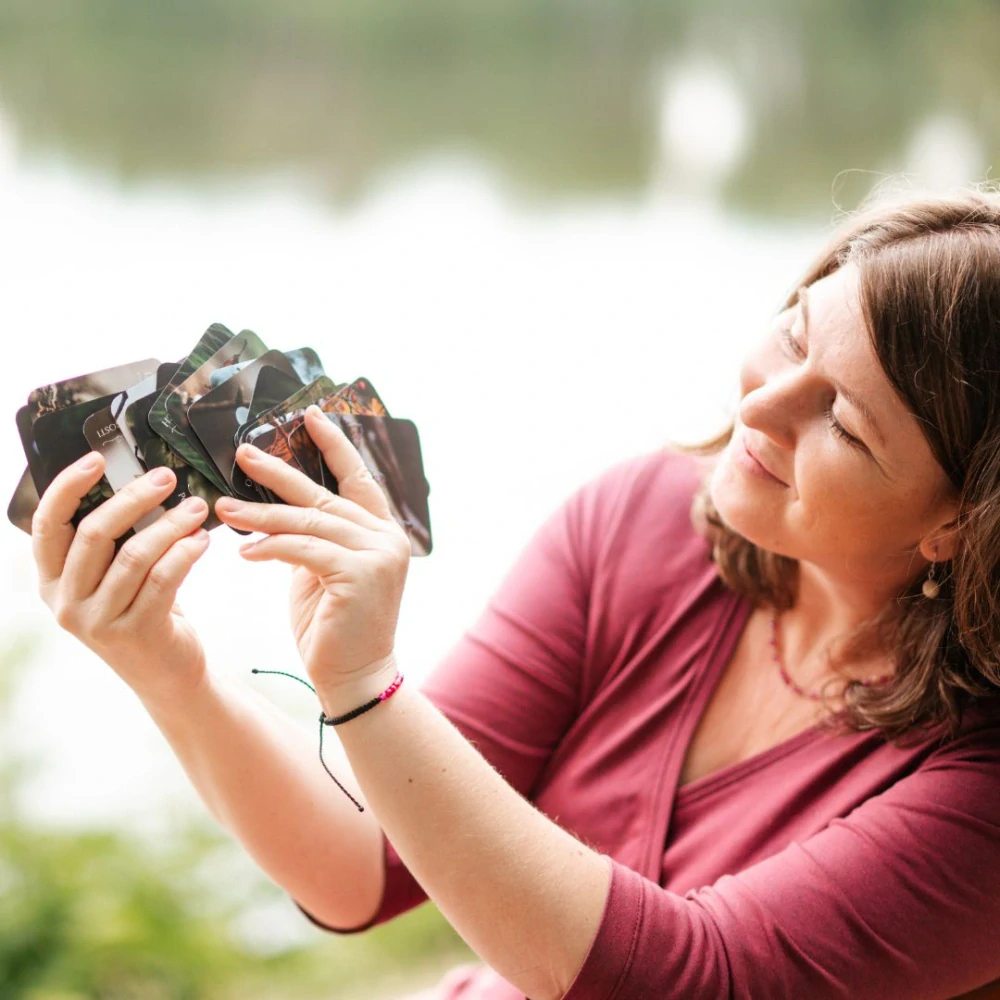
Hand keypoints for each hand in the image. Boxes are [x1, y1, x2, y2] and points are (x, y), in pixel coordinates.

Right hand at [31, 452, 212, 708]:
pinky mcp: (135, 632)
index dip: (68, 487)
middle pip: (94, 533)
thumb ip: (112, 542)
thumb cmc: (141, 612)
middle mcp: (65, 602)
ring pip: (134, 555)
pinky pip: (162, 579)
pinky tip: (202, 539)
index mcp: (52, 581)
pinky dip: (185, 552)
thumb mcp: (112, 579)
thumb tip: (138, 483)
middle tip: (167, 478)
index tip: (97, 459)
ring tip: (197, 509)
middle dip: (134, 498)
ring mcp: (97, 620)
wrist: (166, 674)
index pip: (47, 525)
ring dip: (170, 524)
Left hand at [216, 406, 410, 706]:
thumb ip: (313, 540)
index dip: (335, 445)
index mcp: (382, 532)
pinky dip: (270, 547)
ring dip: (260, 514)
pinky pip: (303, 550)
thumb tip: (278, 511)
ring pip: (308, 522)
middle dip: (279, 473)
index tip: (312, 415)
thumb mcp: (321, 573)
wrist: (354, 677)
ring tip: (222, 508)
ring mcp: (378, 555)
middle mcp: (386, 538)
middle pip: (324, 496)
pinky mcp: (360, 575)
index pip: (358, 479)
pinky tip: (244, 552)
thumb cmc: (334, 627)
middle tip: (242, 453)